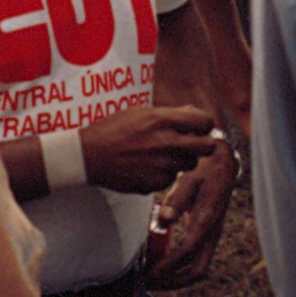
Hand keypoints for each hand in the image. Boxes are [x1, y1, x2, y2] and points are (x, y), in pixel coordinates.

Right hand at [80, 105, 217, 193]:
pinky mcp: (154, 184)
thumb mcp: (141, 112)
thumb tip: (194, 114)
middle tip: (192, 144)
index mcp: (163, 120)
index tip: (197, 128)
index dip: (203, 125)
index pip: (205, 122)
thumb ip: (171, 114)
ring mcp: (161, 166)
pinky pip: (170, 178)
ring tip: (161, 154)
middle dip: (202, 144)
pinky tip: (146, 166)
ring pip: (190, 164)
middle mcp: (166, 143)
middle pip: (207, 147)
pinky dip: (163, 174)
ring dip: (181, 160)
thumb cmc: (114, 130)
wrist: (88, 156)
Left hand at [145, 144, 236, 288]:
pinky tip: (160, 262)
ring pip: (197, 269)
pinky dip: (177, 267)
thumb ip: (177, 199)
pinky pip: (194, 260)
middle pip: (197, 270)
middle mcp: (211, 233)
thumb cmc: (204, 170)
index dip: (168, 265)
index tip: (150, 272)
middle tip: (148, 282)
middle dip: (173, 281)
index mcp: (207, 219)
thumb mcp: (189, 179)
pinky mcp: (206, 236)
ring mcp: (210, 236)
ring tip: (152, 277)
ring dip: (175, 278)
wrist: (223, 166)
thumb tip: (163, 219)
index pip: (187, 251)